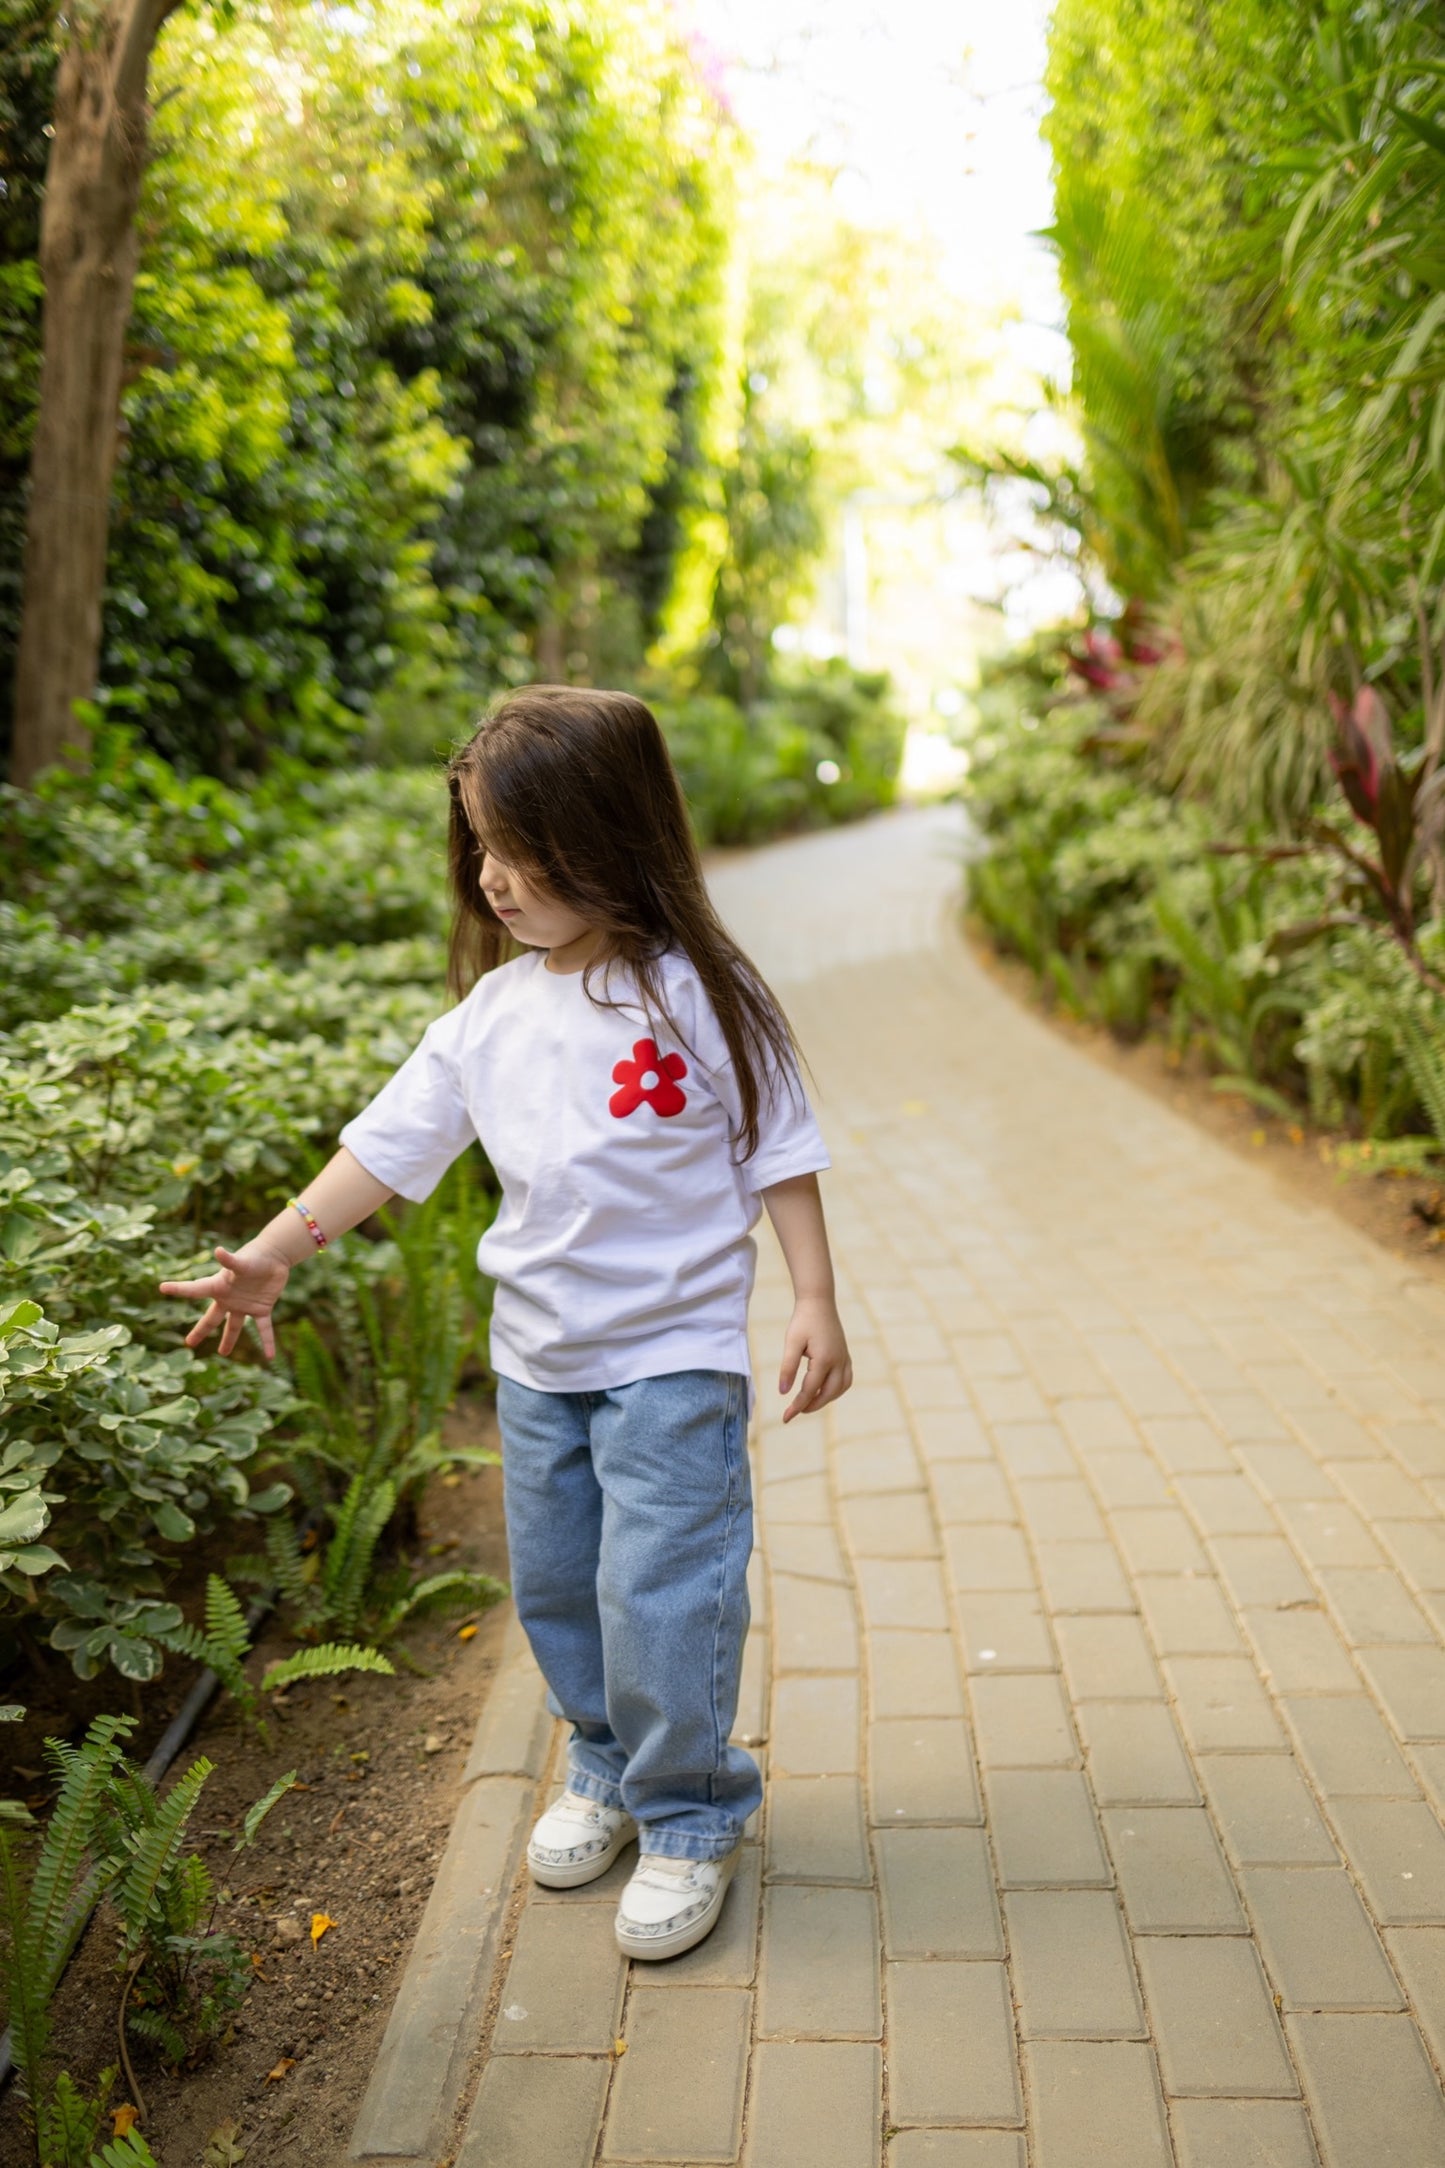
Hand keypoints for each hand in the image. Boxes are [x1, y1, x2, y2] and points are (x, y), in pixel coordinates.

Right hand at [158, 1242, 290, 1360]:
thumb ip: (230, 1260)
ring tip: (223, 1354)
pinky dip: (267, 1341)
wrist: (273, 1256)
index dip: (179, 1288)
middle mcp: (229, 1299)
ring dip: (229, 1340)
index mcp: (219, 1286)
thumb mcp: (241, 1261)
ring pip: (234, 1326)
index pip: (195, 1289)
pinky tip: (270, 1356)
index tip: (162, 1287)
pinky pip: (263, 1329)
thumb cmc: (254, 1256)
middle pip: (211, 1318)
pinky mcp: (262, 1309)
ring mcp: (244, 1305)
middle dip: (200, 1331)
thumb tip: (218, 1250)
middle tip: (189, 1344)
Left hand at [778, 1296, 852, 1421]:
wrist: (819, 1301)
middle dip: (811, 1405)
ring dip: (825, 1399)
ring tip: (808, 1403)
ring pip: (840, 1388)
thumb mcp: (791, 1343)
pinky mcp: (845, 1355)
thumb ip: (788, 1368)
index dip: (797, 1406)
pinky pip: (846, 1379)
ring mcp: (844, 1358)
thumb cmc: (803, 1320)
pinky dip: (836, 1390)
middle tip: (794, 1411)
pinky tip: (824, 1390)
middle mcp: (838, 1361)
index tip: (785, 1418)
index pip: (810, 1390)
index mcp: (825, 1359)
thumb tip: (783, 1392)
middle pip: (828, 1393)